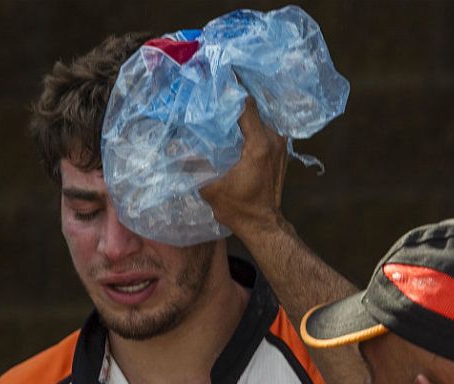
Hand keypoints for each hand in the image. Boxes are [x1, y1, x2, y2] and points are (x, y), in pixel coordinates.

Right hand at [199, 96, 288, 236]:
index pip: (245, 105)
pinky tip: (235, 129)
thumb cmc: (238, 207)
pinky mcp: (281, 150)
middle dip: (232, 104)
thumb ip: (192, 164)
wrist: (262, 223)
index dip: (228, 95)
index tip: (211, 89)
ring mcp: (281, 144)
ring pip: (259, 118)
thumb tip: (172, 145)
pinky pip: (265, 129)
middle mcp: (274, 139)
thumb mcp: (210, 186)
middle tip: (212, 100)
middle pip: (252, 109)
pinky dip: (251, 126)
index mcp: (259, 144)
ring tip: (221, 112)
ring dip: (242, 116)